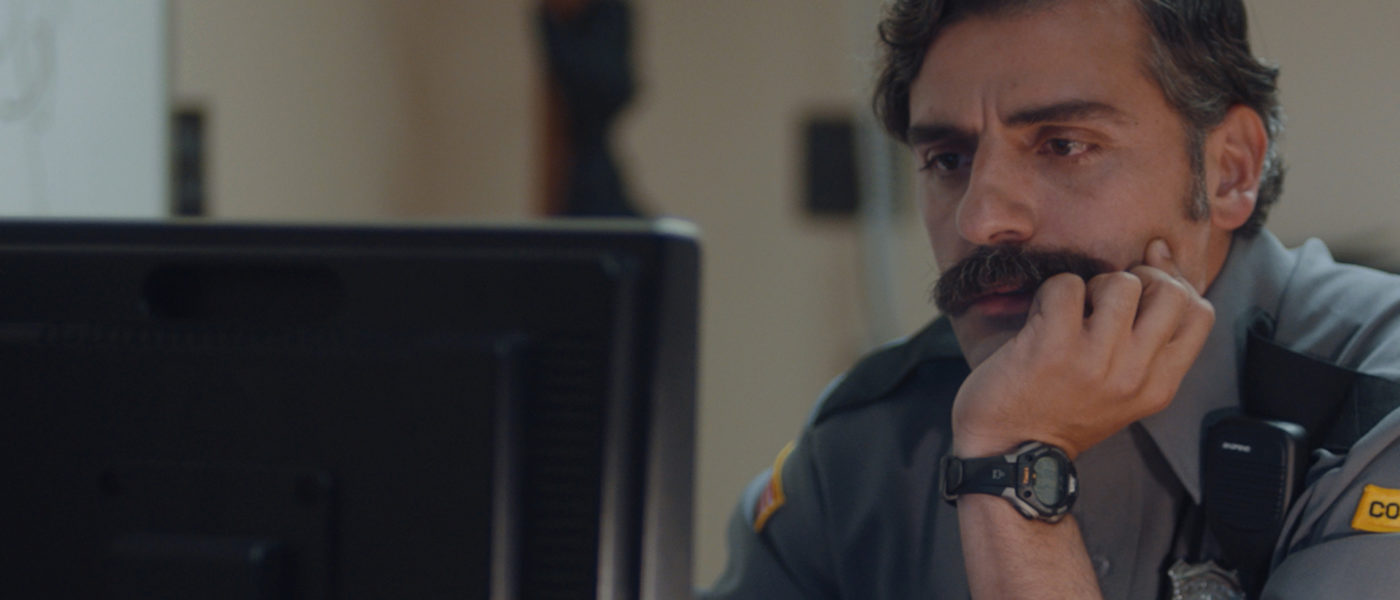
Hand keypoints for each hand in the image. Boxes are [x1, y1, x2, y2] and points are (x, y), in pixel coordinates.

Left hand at [950, 239, 1213, 458]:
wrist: (1010, 453)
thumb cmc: (1062, 411)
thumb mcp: (1121, 390)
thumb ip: (1146, 337)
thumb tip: (1158, 255)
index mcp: (1158, 387)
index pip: (1200, 313)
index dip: (1176, 283)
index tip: (1146, 279)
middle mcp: (1134, 374)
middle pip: (1169, 292)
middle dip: (1137, 279)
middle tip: (1104, 297)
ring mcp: (1095, 361)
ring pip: (1120, 282)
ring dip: (1092, 284)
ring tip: (1072, 311)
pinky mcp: (1053, 347)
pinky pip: (1066, 286)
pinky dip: (1052, 292)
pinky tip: (1041, 317)